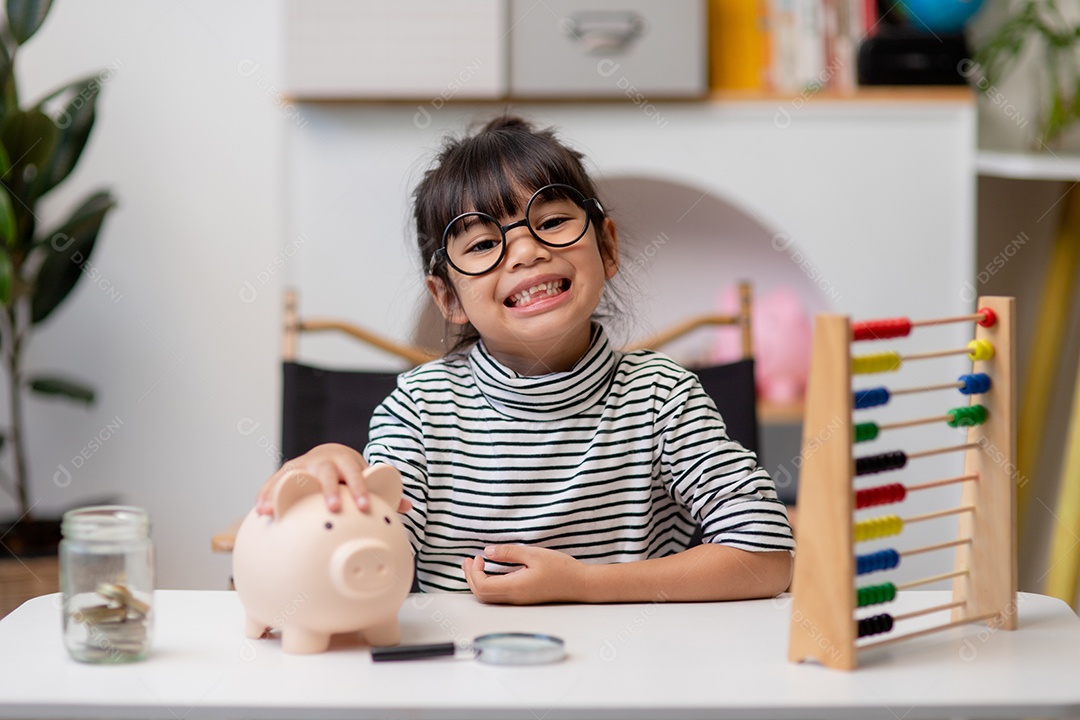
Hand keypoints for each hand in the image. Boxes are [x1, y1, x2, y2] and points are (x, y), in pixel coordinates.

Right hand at [255, 443, 411, 515]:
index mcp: (344, 460)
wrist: (329, 456)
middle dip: (328, 490)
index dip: (360, 489)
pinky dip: (266, 495)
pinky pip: (273, 483)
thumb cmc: (349, 474)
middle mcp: (321, 460)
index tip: (365, 506)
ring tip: (274, 511)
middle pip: (325, 473)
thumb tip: (408, 506)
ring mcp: (301, 465)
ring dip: (284, 493)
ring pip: (292, 476)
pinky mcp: (285, 473)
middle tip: (333, 508)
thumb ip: (384, 492)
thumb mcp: (364, 478)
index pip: (354, 473)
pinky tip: (261, 511)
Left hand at [463, 545, 585, 604]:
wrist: (580, 584)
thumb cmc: (561, 568)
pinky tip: (491, 572)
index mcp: (516, 587)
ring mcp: (519, 601)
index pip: (482, 586)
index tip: (477, 557)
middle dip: (470, 578)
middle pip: (482, 595)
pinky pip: (498, 596)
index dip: (474, 572)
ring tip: (476, 565)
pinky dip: (488, 585)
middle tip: (468, 560)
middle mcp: (515, 598)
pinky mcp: (523, 599)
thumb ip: (509, 552)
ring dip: (478, 582)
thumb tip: (488, 551)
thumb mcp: (533, 554)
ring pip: (489, 598)